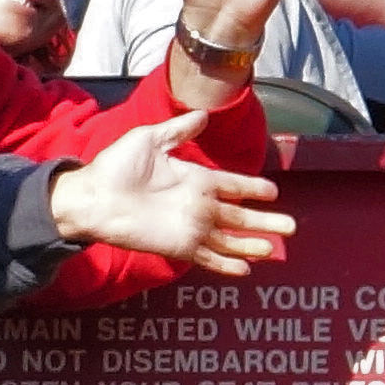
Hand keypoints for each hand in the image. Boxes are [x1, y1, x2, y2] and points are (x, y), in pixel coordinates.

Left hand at [56, 114, 291, 273]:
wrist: (93, 197)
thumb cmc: (116, 167)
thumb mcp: (149, 139)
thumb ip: (178, 131)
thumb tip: (204, 114)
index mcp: (195, 179)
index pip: (233, 185)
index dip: (253, 189)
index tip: (274, 192)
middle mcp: (197, 205)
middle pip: (240, 217)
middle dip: (265, 221)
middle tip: (292, 227)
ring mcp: (189, 227)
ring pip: (229, 240)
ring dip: (251, 246)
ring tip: (273, 249)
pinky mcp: (178, 246)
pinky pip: (207, 257)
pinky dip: (225, 264)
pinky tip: (244, 270)